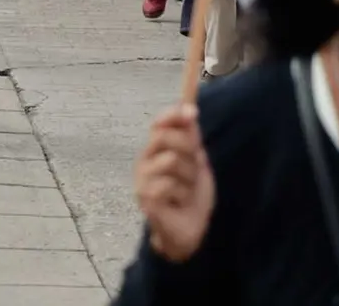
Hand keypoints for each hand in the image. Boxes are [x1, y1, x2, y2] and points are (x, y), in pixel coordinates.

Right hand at [135, 104, 214, 263]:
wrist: (191, 230)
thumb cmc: (191, 195)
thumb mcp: (196, 161)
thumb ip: (190, 137)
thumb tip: (189, 108)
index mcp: (155, 151)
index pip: (158, 124)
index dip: (173, 115)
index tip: (193, 112)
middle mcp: (144, 162)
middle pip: (166, 137)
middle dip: (189, 150)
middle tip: (195, 168)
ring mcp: (142, 181)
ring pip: (171, 160)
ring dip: (189, 176)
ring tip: (187, 190)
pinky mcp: (146, 199)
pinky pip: (170, 184)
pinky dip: (183, 194)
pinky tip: (180, 203)